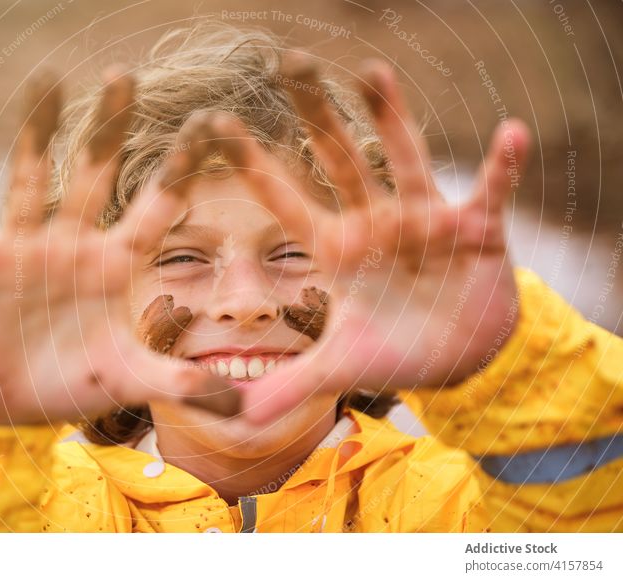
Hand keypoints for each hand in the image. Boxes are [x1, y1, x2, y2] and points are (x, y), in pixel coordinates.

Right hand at [0, 68, 230, 423]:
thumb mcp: (129, 381)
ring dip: (36, 132)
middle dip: (108, 128)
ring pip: (31, 178)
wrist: (11, 406)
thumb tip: (239, 406)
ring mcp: (23, 249)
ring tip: (45, 81)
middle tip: (124, 77)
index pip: (156, 206)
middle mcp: (73, 244)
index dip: (180, 167)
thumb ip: (180, 384)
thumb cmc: (74, 386)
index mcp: (116, 264)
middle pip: (95, 174)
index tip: (209, 122)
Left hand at [201, 55, 530, 423]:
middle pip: (339, 160)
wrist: (459, 357)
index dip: (253, 165)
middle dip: (315, 115)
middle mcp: (374, 222)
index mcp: (338, 250)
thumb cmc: (396, 351)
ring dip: (390, 117)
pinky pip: (489, 193)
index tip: (215, 124)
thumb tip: (236, 420)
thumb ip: (290, 386)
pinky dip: (501, 168)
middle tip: (288, 63)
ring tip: (370, 70)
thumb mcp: (341, 368)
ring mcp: (423, 221)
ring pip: (403, 159)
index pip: (287, 202)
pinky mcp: (475, 230)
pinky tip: (511, 135)